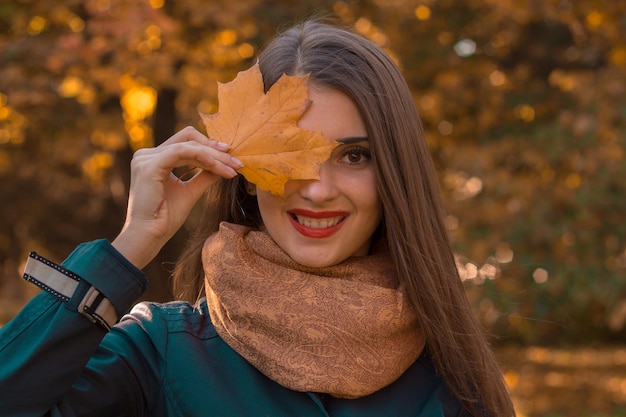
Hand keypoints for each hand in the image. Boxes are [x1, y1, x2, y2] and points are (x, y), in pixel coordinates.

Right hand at [112, 126, 242, 268]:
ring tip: (232, 168)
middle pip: (188, 138)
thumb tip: (223, 166)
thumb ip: (204, 176)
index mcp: (154, 160)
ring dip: (214, 156)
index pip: (186, 143)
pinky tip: (217, 166)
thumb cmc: (165, 219)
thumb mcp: (190, 192)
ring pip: (189, 145)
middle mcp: (147, 155)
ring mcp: (146, 158)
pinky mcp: (149, 165)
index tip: (232, 158)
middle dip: (215, 148)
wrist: (148, 236)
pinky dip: (203, 157)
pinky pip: (182, 152)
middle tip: (237, 161)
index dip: (210, 147)